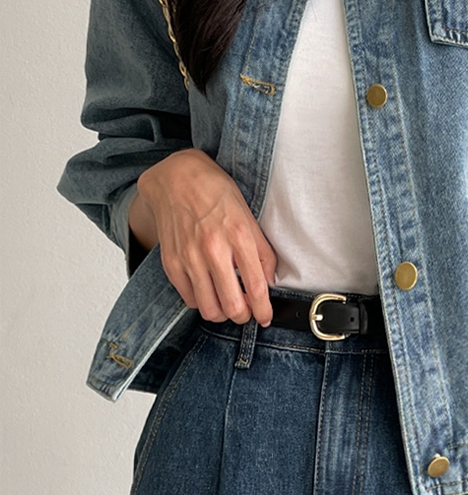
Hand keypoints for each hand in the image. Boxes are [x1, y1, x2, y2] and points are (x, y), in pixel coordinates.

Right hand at [135, 149, 275, 324]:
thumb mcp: (248, 215)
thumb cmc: (215, 192)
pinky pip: (189, 299)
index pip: (257, 287)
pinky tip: (208, 291)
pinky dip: (201, 302)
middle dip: (244, 317)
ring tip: (227, 304)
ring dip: (222, 314)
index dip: (264, 310)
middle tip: (246, 312)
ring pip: (209, 310)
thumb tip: (268, 281)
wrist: (176, 178)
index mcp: (239, 236)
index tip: (265, 317)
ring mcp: (190, 258)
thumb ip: (261, 250)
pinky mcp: (172, 263)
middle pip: (233, 307)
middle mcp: (214, 250)